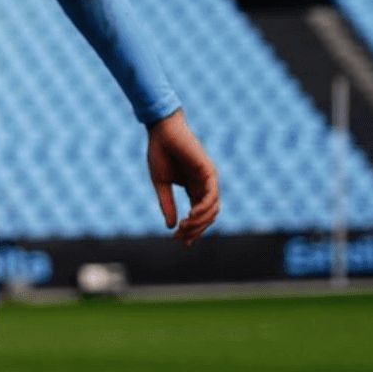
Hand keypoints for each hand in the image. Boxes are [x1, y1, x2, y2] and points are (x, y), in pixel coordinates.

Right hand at [147, 109, 219, 244]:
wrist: (161, 131)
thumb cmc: (160, 153)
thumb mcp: (161, 184)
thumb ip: (167, 204)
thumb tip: (171, 227)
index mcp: (194, 187)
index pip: (198, 214)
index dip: (191, 229)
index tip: (179, 240)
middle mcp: (204, 185)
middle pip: (208, 216)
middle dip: (195, 229)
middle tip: (180, 236)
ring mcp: (209, 179)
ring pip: (212, 209)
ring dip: (199, 222)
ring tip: (184, 226)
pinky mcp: (209, 172)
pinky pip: (211, 196)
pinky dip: (204, 208)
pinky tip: (191, 215)